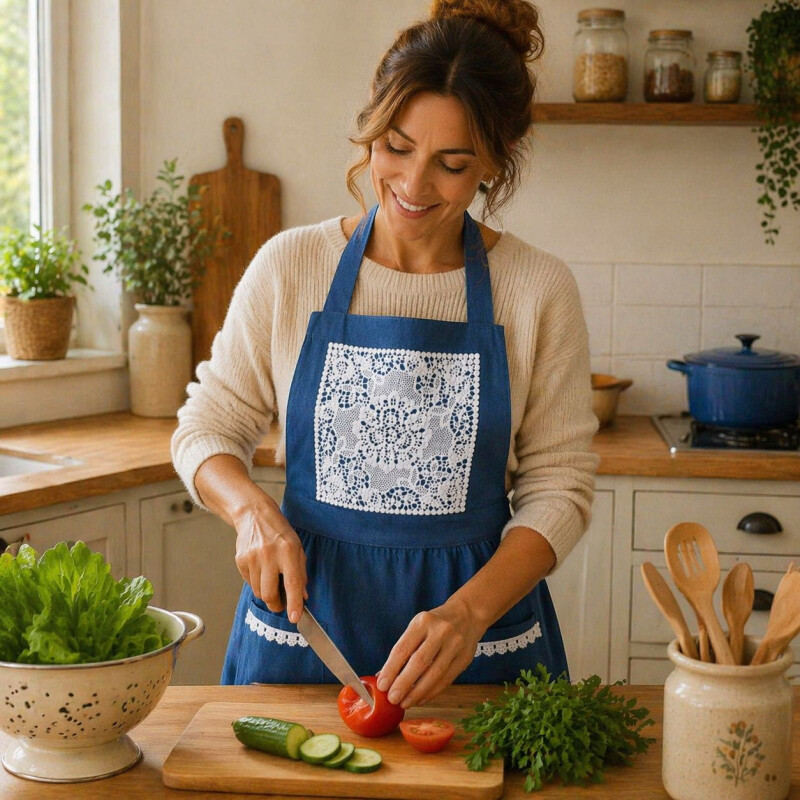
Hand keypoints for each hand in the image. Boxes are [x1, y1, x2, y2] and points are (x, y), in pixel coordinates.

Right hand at [231, 496, 306, 622]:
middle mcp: (269, 555)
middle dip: (276, 605)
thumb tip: (303, 597)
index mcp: (288, 550)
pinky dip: (257, 582)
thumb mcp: (297, 548)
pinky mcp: (240, 560)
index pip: (292, 582)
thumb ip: (301, 573)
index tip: (295, 617)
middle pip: (269, 594)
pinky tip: (261, 569)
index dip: (294, 603)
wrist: (255, 515)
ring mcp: (252, 558)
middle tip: (281, 604)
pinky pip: (249, 582)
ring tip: (271, 579)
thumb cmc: (280, 532)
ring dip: (266, 593)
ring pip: (258, 591)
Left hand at [376, 597, 484, 708]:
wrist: (467, 615)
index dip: (391, 669)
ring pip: (434, 674)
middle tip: (392, 699)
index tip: (382, 685)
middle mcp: (440, 631)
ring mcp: (455, 645)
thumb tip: (384, 676)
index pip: (403, 648)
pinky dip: (431, 693)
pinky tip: (420, 699)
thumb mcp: (418, 627)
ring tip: (405, 703)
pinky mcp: (464, 658)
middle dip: (404, 684)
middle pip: (419, 662)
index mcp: (423, 622)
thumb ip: (403, 649)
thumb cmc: (435, 624)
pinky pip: (446, 680)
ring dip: (417, 692)